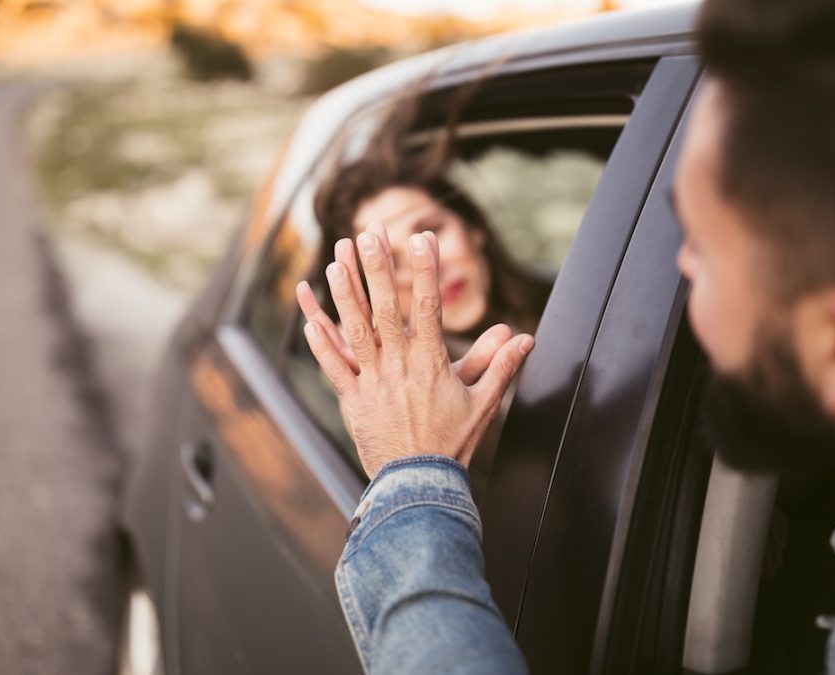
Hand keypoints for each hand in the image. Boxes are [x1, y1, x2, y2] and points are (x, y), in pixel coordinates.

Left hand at [295, 223, 534, 478]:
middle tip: (369, 234)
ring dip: (344, 294)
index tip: (422, 238)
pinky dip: (321, 341)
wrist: (420, 484)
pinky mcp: (353, 400)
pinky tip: (311, 317)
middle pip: (385, 309)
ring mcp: (372, 382)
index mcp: (431, 364)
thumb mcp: (484, 403)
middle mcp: (399, 367)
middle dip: (376, 268)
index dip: (426, 270)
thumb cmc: (453, 444)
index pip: (428, 307)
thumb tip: (523, 337)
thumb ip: (500, 365)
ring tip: (337, 261)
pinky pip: (333, 366)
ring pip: (354, 330)